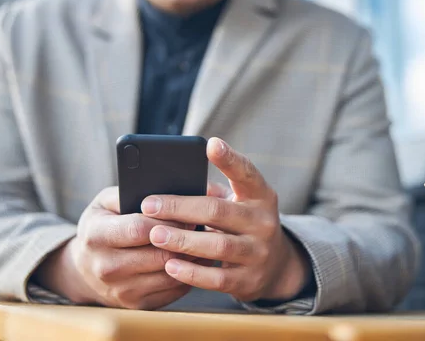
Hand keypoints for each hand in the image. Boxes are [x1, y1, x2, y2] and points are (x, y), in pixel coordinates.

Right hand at [33, 187, 192, 309]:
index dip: (168, 220)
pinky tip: (196, 259)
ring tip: (204, 242)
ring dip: (192, 258)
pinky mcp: (137, 305)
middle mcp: (106, 267)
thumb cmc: (102, 226)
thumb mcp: (105, 203)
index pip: (139, 229)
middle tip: (201, 227)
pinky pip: (173, 291)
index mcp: (96, 236)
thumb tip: (162, 193)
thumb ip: (129, 193)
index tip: (186, 213)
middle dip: (184, 239)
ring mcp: (121, 290)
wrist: (85, 269)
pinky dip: (189, 275)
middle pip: (158, 255)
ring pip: (170, 274)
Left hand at [142, 138, 310, 301]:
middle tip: (149, 205)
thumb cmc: (244, 224)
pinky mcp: (249, 280)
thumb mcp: (240, 203)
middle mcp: (264, 222)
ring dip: (182, 240)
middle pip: (218, 211)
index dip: (230, 159)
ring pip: (217, 245)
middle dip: (180, 207)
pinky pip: (217, 278)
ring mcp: (258, 252)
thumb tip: (166, 186)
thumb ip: (213, 193)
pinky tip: (170, 265)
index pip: (247, 173)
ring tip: (155, 235)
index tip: (211, 144)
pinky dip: (191, 272)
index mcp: (260, 196)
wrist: (275, 266)